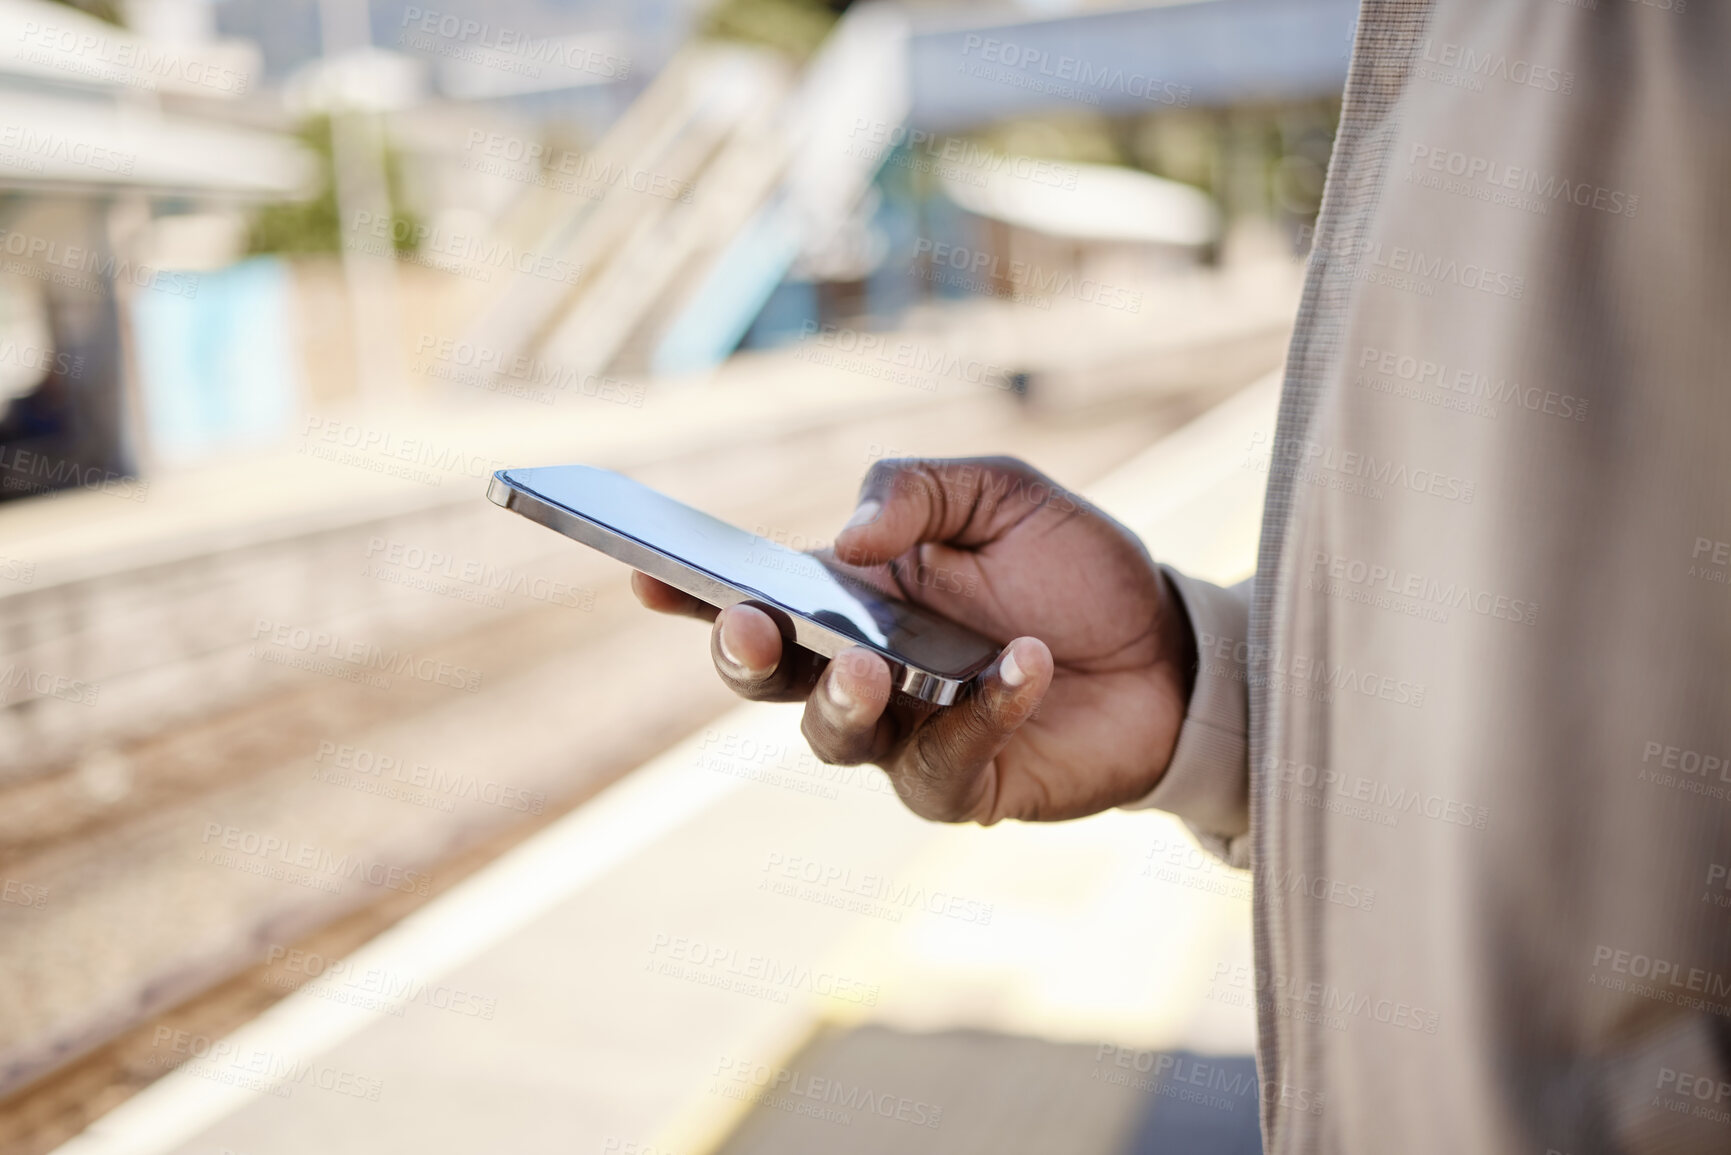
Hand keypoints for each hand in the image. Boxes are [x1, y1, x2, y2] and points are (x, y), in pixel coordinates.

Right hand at [631, 457, 1196, 823]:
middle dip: (746, 655)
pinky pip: (943, 765)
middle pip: (770, 681)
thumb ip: (918, 492)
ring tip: (877, 664)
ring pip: (837, 738)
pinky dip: (981, 713)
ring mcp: (908, 735)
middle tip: (752, 624)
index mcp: (851, 598)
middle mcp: (863, 671)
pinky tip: (1024, 664)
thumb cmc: (1072, 567)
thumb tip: (849, 540)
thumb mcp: (1000, 493)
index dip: (691, 592)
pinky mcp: (966, 785)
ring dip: (846, 699)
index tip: (645, 572)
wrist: (1170, 647)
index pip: (754, 595)